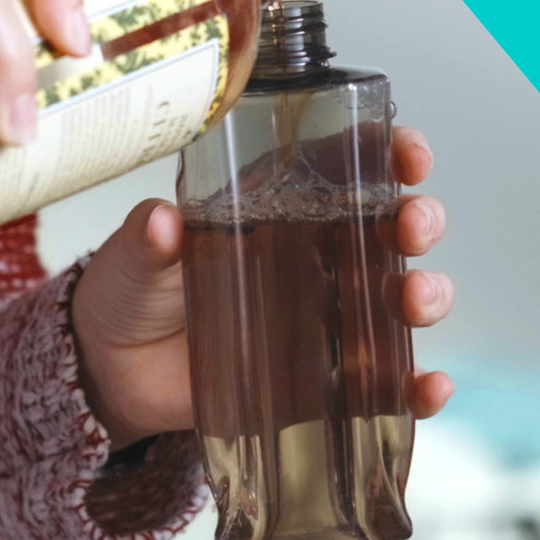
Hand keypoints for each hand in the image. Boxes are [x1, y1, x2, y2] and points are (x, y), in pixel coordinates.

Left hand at [72, 126, 452, 450]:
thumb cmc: (129, 289)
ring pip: (397, 298)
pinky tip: (428, 387)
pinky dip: (414, 385)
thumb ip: (148, 237)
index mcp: (273, 205)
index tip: (408, 156)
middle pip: (389, 227)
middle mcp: (310, 253)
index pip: (346, 164)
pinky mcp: (318, 377)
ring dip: (425, 294)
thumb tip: (161, 223)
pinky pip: (381, 380)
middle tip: (411, 225)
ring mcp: (320, 315)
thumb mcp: (133, 251)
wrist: (111, 369)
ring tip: (414, 301)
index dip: (389, 152)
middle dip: (419, 219)